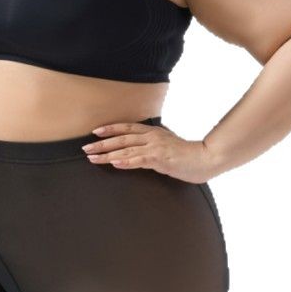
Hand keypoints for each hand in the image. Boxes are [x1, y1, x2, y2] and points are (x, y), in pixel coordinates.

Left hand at [81, 121, 220, 183]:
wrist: (205, 158)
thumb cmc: (186, 155)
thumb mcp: (167, 146)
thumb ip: (153, 146)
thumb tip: (139, 150)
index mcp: (153, 132)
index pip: (127, 128)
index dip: (110, 129)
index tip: (95, 132)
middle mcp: (152, 137)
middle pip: (122, 138)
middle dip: (102, 143)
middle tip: (85, 148)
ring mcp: (155, 147)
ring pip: (126, 149)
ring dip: (107, 154)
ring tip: (93, 158)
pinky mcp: (160, 159)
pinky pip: (139, 160)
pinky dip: (125, 162)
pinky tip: (114, 163)